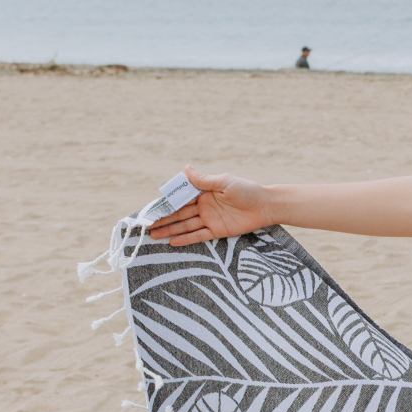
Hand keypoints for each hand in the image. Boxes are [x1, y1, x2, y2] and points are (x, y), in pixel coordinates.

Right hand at [149, 165, 271, 245]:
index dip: (166, 204)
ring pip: (185, 226)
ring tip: (154, 236)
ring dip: (170, 230)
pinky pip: (199, 236)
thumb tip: (186, 168)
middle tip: (146, 226)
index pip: (180, 199)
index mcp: (203, 192)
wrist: (265, 205)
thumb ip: (204, 180)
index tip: (151, 210)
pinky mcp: (217, 231)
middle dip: (163, 220)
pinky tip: (173, 242)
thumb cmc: (246, 190)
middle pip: (179, 214)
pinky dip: (186, 239)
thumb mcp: (224, 182)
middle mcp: (203, 206)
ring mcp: (209, 219)